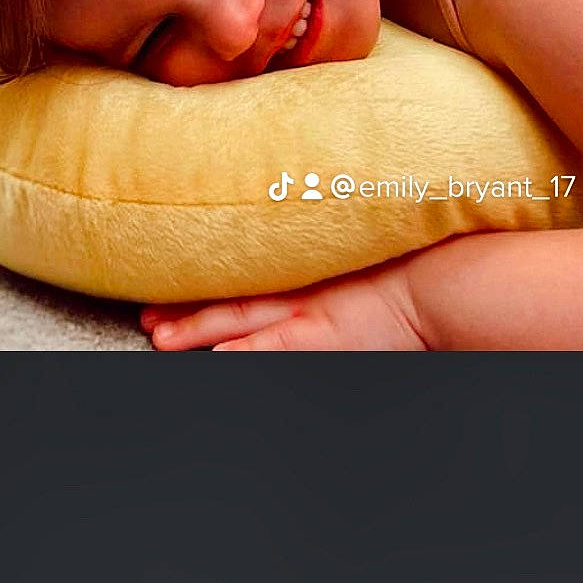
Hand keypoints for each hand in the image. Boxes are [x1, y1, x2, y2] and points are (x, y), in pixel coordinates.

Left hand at [140, 259, 427, 350]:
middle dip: (185, 306)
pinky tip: (215, 354)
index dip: (202, 277)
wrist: (438, 279)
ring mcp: (307, 310)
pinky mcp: (323, 335)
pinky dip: (243, 350)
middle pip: (230, 293)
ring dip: (196, 328)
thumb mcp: (353, 246)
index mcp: (300, 261)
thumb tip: (293, 228)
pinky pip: (274, 344)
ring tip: (158, 336)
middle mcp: (296, 283)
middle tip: (145, 311)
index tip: (166, 276)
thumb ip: (320, 242)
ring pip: (239, 318)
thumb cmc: (405, 258)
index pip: (241, 269)